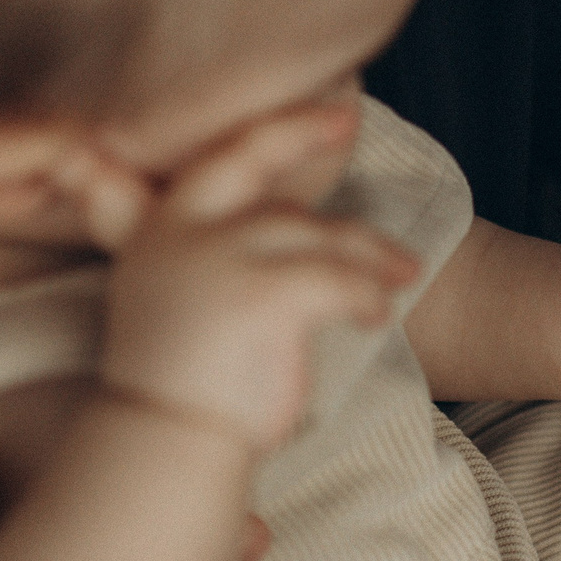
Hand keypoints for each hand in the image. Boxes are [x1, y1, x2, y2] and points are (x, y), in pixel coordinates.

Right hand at [102, 133, 417, 454]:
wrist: (163, 445)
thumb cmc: (183, 390)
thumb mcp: (180, 305)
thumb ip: (217, 259)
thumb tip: (292, 232)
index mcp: (158, 234)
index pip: (222, 161)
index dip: (282, 132)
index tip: (335, 116)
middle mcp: (183, 235)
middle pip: (277, 199)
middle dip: (326, 178)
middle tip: (377, 189)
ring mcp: (220, 259)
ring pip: (317, 239)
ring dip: (368, 259)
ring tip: (401, 279)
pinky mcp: (260, 295)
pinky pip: (337, 280)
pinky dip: (366, 296)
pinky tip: (378, 315)